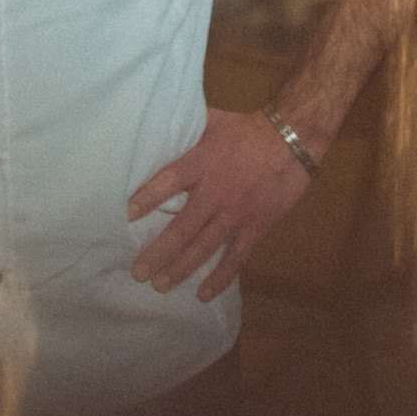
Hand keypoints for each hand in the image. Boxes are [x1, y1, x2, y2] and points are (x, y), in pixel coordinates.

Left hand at [128, 106, 311, 301]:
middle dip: (158, 252)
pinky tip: (203, 294)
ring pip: (204, 247)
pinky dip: (220, 278)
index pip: (168, 182)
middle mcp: (215, 193)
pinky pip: (236, 258)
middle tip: (138, 272)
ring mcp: (235, 214)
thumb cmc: (246, 130)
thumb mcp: (212, 121)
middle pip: (182, 228)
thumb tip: (156, 126)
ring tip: (160, 286)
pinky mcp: (255, 228)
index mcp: (201, 164)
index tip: (127, 216)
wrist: (290, 141)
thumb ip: (186, 129)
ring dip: (181, 268)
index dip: (147, 198)